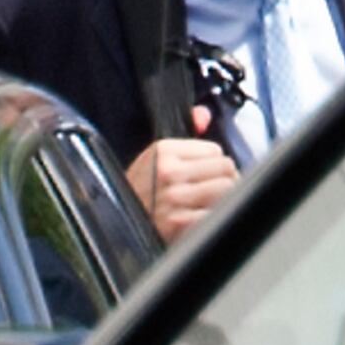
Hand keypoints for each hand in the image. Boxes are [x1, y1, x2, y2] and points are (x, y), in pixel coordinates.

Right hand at [125, 109, 238, 239]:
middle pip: (225, 168)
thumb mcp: (156, 158)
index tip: (205, 173)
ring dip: (223, 196)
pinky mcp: (179, 222)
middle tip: (215, 188)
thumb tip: (204, 115)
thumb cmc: (141, 193)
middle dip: (224, 178)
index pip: (215, 150)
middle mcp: (167, 171)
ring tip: (210, 202)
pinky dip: (214, 216)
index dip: (213, 163)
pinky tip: (202, 218)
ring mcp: (174, 197)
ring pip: (226, 188)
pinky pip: (217, 212)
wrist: (118, 228)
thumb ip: (186, 133)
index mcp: (163, 150)